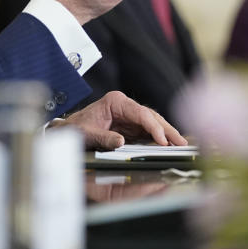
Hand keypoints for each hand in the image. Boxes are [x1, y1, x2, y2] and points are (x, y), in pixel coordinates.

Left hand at [50, 91, 187, 149]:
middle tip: (182, 142)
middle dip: (167, 130)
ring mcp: (129, 116)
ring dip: (166, 135)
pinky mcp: (130, 127)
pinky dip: (158, 139)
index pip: (141, 113)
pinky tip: (169, 146)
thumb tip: (121, 142)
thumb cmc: (74, 129)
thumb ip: (103, 138)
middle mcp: (125, 106)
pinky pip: (148, 132)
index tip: (163, 141)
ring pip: (153, 124)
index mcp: (115, 102)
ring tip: (181, 145)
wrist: (66, 131)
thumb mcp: (86, 134)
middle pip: (151, 117)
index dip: (154, 127)